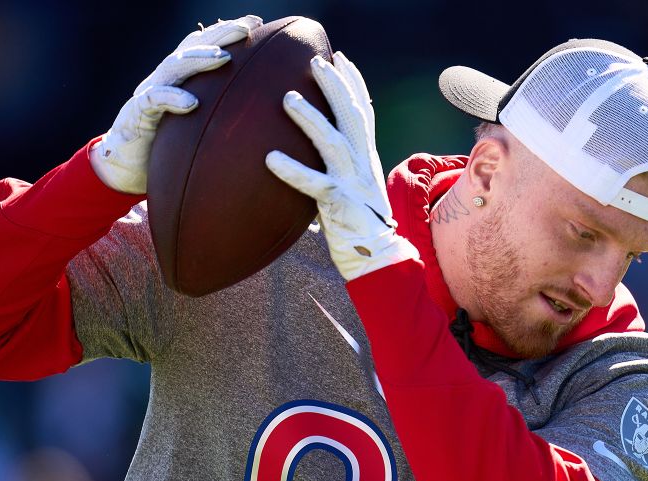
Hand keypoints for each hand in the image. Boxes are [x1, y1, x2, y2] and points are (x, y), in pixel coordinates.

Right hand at [91, 15, 262, 193]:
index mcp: (179, 79)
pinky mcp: (136, 114)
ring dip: (199, 59)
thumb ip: (217, 114)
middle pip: (192, 48)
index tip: (256, 23)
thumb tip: (257, 114)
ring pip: (174, 67)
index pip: (203, 47)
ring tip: (224, 57)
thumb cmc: (164, 147)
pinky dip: (172, 98)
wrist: (125, 167)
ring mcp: (149, 93)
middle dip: (219, 35)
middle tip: (246, 28)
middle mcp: (164, 80)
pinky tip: (192, 102)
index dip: (226, 33)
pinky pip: (153, 100)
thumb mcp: (195, 127)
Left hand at [266, 53, 419, 281]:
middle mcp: (362, 163)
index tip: (339, 57)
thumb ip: (340, 165)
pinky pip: (313, 183)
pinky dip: (292, 170)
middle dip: (335, 85)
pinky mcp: (339, 204)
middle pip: (352, 115)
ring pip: (333, 141)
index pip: (363, 111)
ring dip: (311, 117)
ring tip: (288, 98)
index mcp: (366, 157)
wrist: (377, 256)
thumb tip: (318, 151)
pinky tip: (270, 158)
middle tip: (314, 61)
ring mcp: (352, 182)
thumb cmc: (359, 223)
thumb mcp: (354, 186)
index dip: (353, 82)